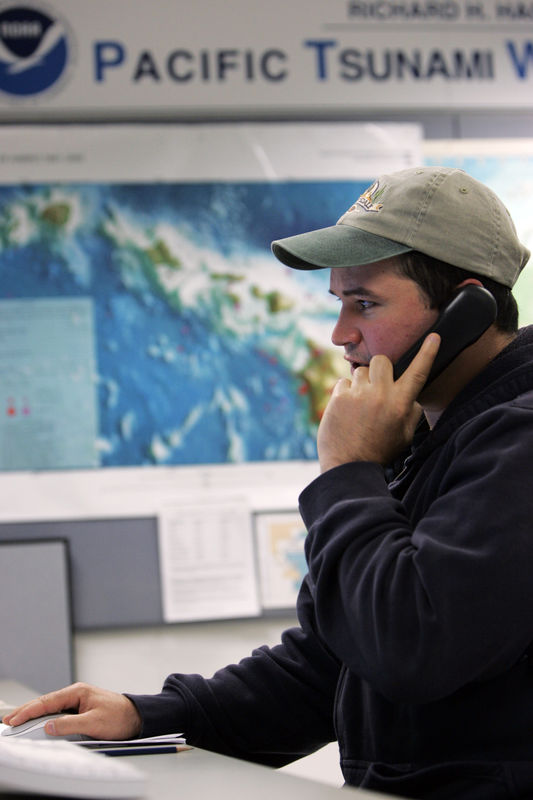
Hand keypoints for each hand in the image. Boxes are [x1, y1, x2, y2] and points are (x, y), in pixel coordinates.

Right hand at [2, 682, 141, 739]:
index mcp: (78, 692)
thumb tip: (49, 726)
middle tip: (8, 720)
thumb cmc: (120, 716)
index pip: (47, 701)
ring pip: (50, 708)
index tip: (15, 719)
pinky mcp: (80, 711)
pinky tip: (37, 723)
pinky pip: (58, 713)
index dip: (29, 711)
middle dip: (26, 711)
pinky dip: (45, 718)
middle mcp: (76, 694)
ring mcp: (78, 702)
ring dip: (34, 715)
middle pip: (45, 703)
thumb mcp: (94, 723)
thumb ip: (70, 724)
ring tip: (17, 721)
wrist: (137, 717)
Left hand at [317, 333, 439, 471]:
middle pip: (383, 360)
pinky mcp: (339, 397)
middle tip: (377, 386)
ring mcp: (359, 394)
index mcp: (401, 404)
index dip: (428, 353)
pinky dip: (345, 392)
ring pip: (361, 370)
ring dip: (362, 382)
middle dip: (380, 369)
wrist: (348, 466)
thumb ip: (412, 412)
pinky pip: (344, 381)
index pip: (418, 372)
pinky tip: (346, 410)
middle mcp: (381, 395)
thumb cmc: (379, 451)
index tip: (434, 336)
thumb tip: (413, 396)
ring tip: (360, 404)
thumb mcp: (404, 435)